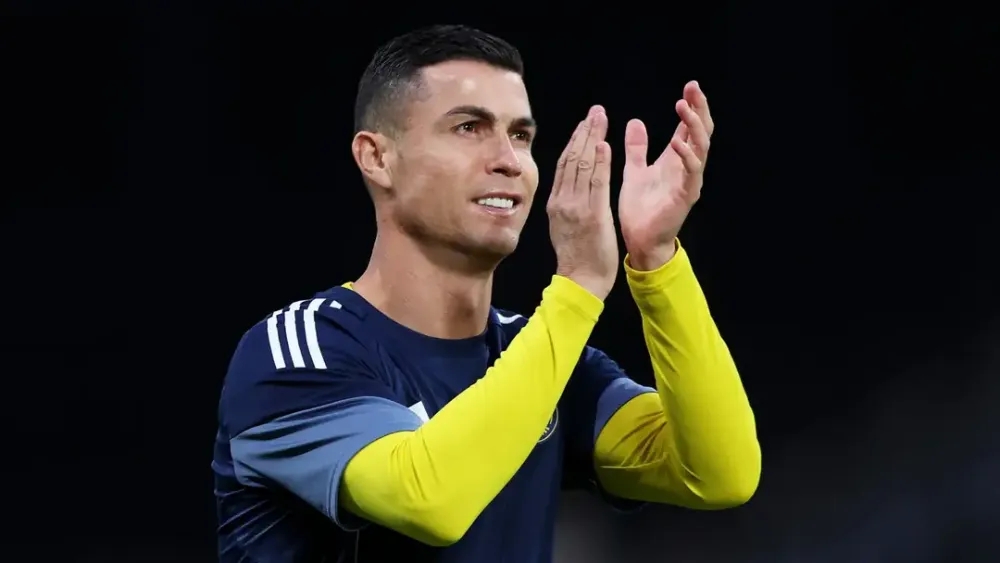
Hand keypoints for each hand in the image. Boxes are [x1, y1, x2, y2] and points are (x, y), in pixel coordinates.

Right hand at [547, 105, 618, 299]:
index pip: (564, 164)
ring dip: (592, 139)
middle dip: (584, 132)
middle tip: (595, 112)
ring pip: (582, 165)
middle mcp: (562, 201)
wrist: (581, 281)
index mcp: (556, 203)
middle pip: (572, 158)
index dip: (575, 141)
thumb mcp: (565, 225)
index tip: (585, 123)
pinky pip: (595, 184)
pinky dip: (600, 163)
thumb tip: (571, 185)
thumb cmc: (578, 257)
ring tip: (600, 119)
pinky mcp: (591, 215)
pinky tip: (604, 145)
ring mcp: (575, 207)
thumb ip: (568, 203)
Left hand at [618, 81, 714, 269]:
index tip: (690, 86)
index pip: (689, 127)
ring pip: (701, 147)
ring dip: (694, 125)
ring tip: (684, 106)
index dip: (692, 106)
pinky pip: (691, 172)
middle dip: (699, 108)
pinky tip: (677, 142)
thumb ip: (637, 148)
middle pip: (701, 131)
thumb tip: (635, 121)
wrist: (639, 239)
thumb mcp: (635, 170)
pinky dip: (686, 155)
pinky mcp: (686, 196)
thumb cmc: (640, 208)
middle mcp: (687, 167)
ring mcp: (690, 181)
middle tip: (694, 88)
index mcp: (676, 159)